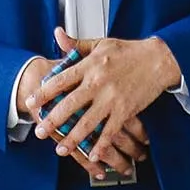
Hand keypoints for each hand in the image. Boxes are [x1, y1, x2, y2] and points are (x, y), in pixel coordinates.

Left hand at [25, 28, 172, 175]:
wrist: (158, 59)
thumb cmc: (128, 51)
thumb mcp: (100, 43)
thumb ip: (76, 44)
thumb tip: (57, 35)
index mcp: (89, 65)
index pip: (60, 80)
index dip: (43, 92)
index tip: (31, 101)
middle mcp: (98, 83)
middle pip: (70, 104)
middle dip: (53, 120)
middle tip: (40, 131)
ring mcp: (112, 98)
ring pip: (88, 122)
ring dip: (73, 137)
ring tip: (60, 148)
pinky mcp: (126, 110)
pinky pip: (110, 131)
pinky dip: (101, 144)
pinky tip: (93, 154)